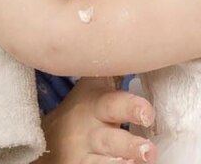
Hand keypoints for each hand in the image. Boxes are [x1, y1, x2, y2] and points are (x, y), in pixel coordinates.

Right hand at [36, 73, 156, 163]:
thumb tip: (143, 47)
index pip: (114, 105)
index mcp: (96, 106)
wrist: (49, 138)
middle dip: (131, 146)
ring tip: (143, 162)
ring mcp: (83, 156)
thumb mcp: (94, 85)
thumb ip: (116, 69)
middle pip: (111, 140)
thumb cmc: (84, 107)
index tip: (148, 113)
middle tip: (150, 151)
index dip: (131, 108)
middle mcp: (89, 133)